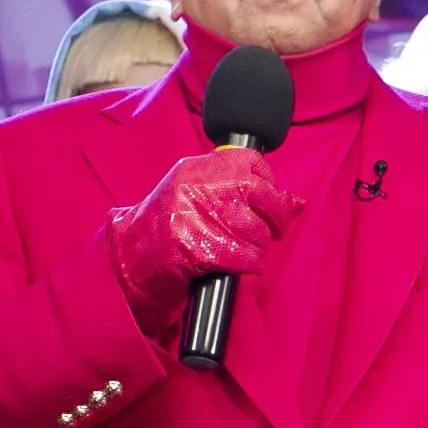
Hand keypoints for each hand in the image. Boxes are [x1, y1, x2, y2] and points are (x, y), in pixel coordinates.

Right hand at [107, 150, 303, 336]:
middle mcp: (201, 188)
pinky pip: (250, 257)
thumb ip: (241, 188)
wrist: (131, 258)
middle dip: (276, 217)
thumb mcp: (195, 193)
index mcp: (198, 168)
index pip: (251, 163)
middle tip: (273, 229)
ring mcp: (203, 218)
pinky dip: (251, 264)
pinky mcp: (207, 249)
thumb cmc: (166, 226)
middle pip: (262, 195)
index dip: (267, 184)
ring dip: (259, 245)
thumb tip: (296, 201)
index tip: (266, 199)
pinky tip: (238, 263)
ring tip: (242, 248)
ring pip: (259, 230)